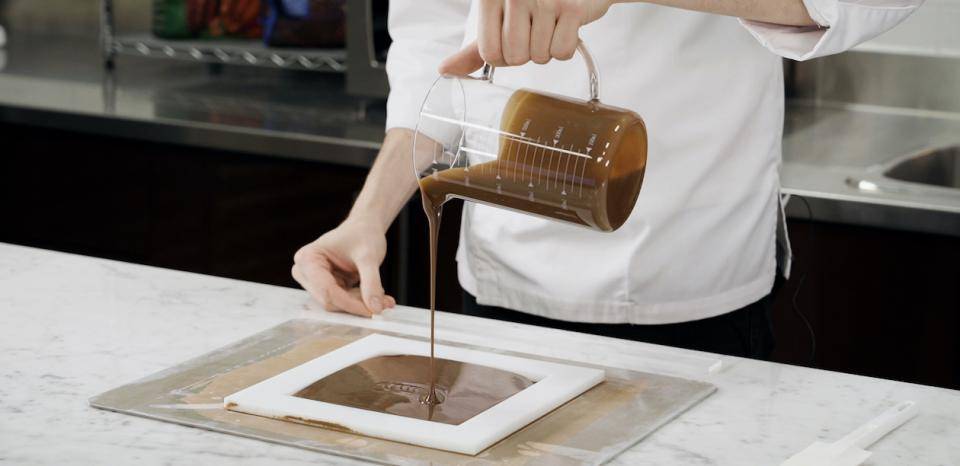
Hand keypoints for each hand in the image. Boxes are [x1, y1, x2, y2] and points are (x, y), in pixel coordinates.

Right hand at [292, 216, 396, 316]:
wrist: (365, 228)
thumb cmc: (363, 235)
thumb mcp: (369, 257)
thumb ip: (371, 282)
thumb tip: (375, 309)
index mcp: (308, 259)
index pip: (327, 291)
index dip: (351, 304)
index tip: (374, 310)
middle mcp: (305, 271)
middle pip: (329, 301)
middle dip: (357, 304)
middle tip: (384, 303)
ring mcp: (314, 281)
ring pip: (337, 304)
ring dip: (361, 304)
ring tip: (385, 299)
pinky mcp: (325, 287)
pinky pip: (343, 302)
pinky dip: (361, 301)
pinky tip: (378, 295)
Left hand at [439, 0, 613, 75]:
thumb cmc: (531, 3)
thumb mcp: (496, 19)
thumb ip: (474, 49)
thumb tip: (445, 70)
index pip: (490, 53)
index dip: (503, 56)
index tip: (512, 39)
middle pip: (515, 58)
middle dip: (526, 51)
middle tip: (534, 30)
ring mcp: (545, 0)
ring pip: (539, 56)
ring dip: (546, 48)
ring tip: (549, 24)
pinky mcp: (571, 8)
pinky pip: (562, 52)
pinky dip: (565, 45)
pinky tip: (563, 25)